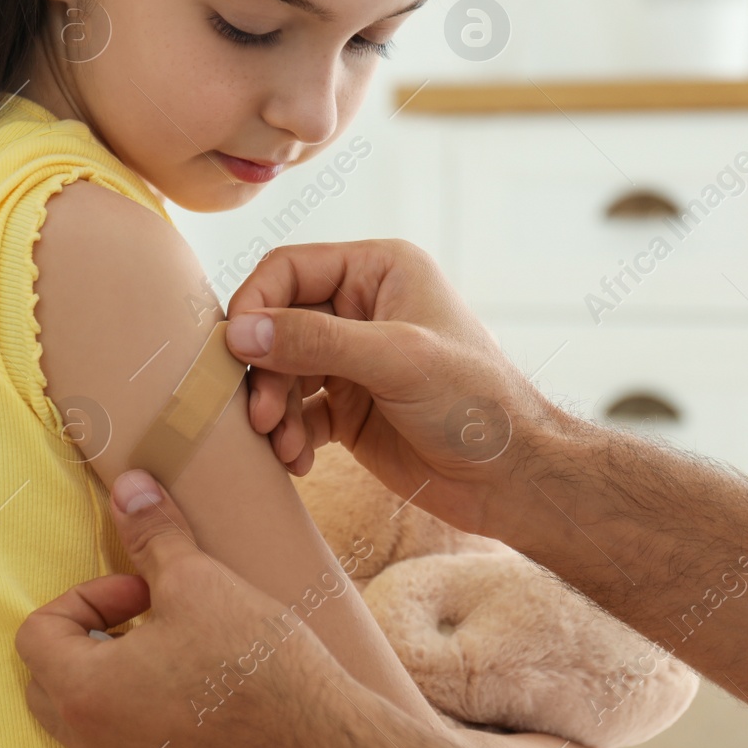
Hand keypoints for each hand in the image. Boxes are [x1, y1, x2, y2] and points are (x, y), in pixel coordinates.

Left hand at [17, 469, 415, 747]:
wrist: (318, 741)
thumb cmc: (254, 666)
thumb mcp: (198, 583)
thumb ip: (151, 536)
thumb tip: (128, 487)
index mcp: (85, 693)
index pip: (37, 632)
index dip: (87, 596)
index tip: (141, 589)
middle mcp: (91, 742)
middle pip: (50, 678)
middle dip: (93, 634)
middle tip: (150, 615)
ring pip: (87, 712)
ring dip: (114, 670)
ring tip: (174, 645)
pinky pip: (123, 739)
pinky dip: (140, 706)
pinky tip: (194, 683)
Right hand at [227, 239, 549, 539]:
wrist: (512, 478)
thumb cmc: (476, 403)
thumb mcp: (396, 360)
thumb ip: (316, 341)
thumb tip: (241, 332)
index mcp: (379, 270)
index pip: (289, 269)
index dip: (254, 305)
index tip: (234, 351)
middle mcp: (361, 308)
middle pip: (276, 324)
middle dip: (263, 371)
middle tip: (258, 415)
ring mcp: (352, 360)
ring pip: (280, 372)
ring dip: (273, 409)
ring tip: (282, 444)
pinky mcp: (349, 409)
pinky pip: (297, 413)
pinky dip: (289, 435)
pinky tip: (298, 460)